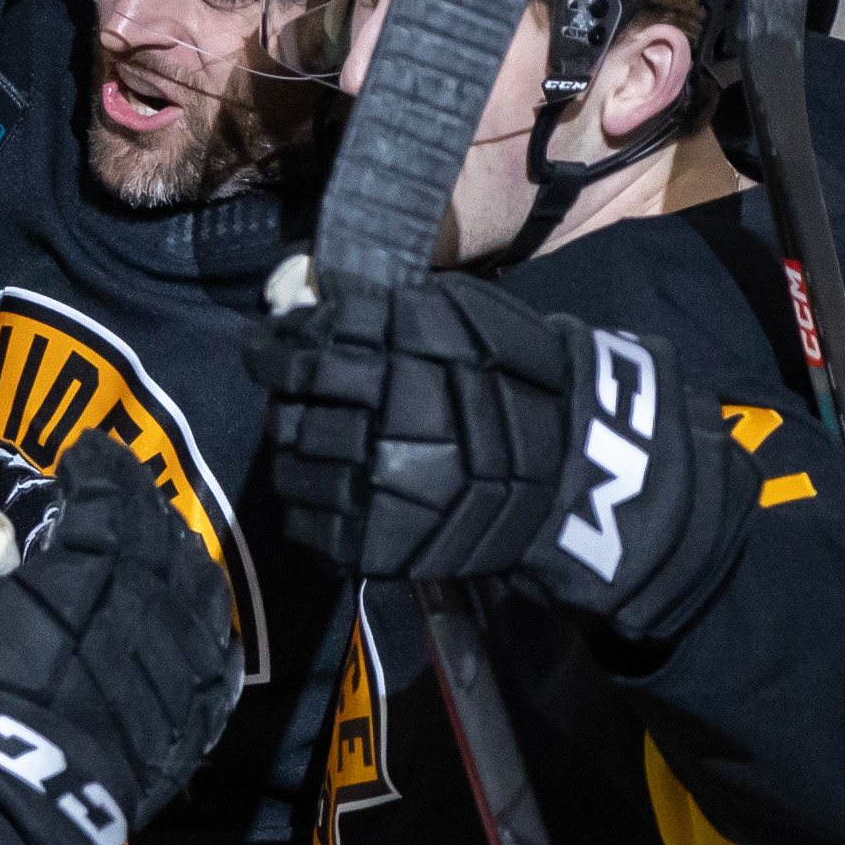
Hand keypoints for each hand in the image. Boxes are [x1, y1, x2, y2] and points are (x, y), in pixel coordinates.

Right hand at [0, 433, 240, 844]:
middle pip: (163, 536)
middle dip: (144, 502)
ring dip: (187, 560)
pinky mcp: (189, 728)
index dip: (98, 464)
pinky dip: (210, 636)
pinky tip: (202, 627)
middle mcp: (146, 606)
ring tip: (170, 549)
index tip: (83, 451)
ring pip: (203, 594)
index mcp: (85, 566)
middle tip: (126, 489)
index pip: (106, 492)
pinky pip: (217, 667)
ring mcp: (176, 668)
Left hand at [248, 265, 744, 643]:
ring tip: (311, 448)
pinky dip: (306, 507)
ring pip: (291, 469)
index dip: (274, 351)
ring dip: (292, 456)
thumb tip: (317, 302)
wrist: (576, 470)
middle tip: (293, 401)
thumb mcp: (466, 316)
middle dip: (287, 404)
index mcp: (398, 357)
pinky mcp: (376, 542)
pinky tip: (325, 492)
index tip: (268, 350)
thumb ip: (392, 309)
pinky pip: (309, 525)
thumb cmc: (523, 380)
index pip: (302, 351)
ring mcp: (375, 486)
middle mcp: (379, 418)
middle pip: (291, 410)